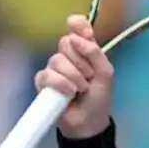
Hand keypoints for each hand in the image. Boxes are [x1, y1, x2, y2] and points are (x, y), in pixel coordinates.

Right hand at [37, 14, 114, 138]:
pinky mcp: (43, 82)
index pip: (76, 26)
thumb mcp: (105, 73)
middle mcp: (68, 55)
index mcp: (84, 49)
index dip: (78, 25)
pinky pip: (47, 75)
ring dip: (74, 76)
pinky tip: (69, 93)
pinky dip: (61, 84)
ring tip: (81, 89)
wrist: (88, 122)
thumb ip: (95, 53)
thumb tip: (76, 37)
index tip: (86, 34)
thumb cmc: (99, 97)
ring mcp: (54, 68)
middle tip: (89, 76)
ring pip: (57, 59)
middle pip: (66, 42)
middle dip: (81, 61)